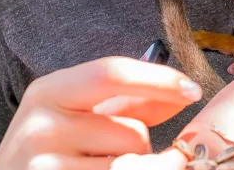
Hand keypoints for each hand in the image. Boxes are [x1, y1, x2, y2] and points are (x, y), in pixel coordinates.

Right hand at [0, 56, 202, 169]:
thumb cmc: (48, 151)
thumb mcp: (77, 116)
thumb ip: (130, 103)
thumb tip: (184, 92)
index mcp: (47, 91)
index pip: (111, 73)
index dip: (159, 79)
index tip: (193, 89)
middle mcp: (40, 127)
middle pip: (132, 131)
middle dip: (140, 144)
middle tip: (111, 152)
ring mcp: (44, 168)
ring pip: (131, 165)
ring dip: (133, 168)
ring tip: (101, 166)